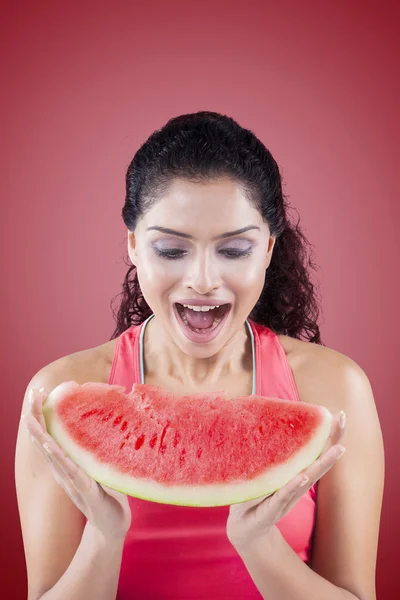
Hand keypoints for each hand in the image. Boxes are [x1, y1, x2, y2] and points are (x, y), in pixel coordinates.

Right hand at [21, 387, 131, 540]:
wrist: (112, 527)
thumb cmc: (107, 494)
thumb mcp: (98, 465)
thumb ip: (94, 447)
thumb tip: (101, 419)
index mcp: (66, 463)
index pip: (50, 434)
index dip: (42, 414)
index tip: (38, 392)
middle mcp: (64, 471)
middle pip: (45, 441)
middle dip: (37, 418)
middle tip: (32, 395)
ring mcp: (73, 482)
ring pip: (53, 456)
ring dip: (41, 437)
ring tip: (31, 419)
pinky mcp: (88, 492)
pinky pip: (73, 474)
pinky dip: (62, 461)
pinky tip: (54, 450)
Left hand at [226, 410, 345, 551]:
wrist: (242, 528)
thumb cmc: (254, 494)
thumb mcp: (261, 470)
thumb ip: (267, 451)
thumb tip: (262, 418)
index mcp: (293, 473)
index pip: (313, 451)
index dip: (328, 435)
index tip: (341, 415)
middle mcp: (294, 485)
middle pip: (317, 463)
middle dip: (332, 444)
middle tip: (344, 423)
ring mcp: (285, 499)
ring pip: (306, 479)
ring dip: (322, 464)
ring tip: (337, 449)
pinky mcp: (269, 511)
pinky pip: (281, 497)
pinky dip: (293, 487)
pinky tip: (302, 477)